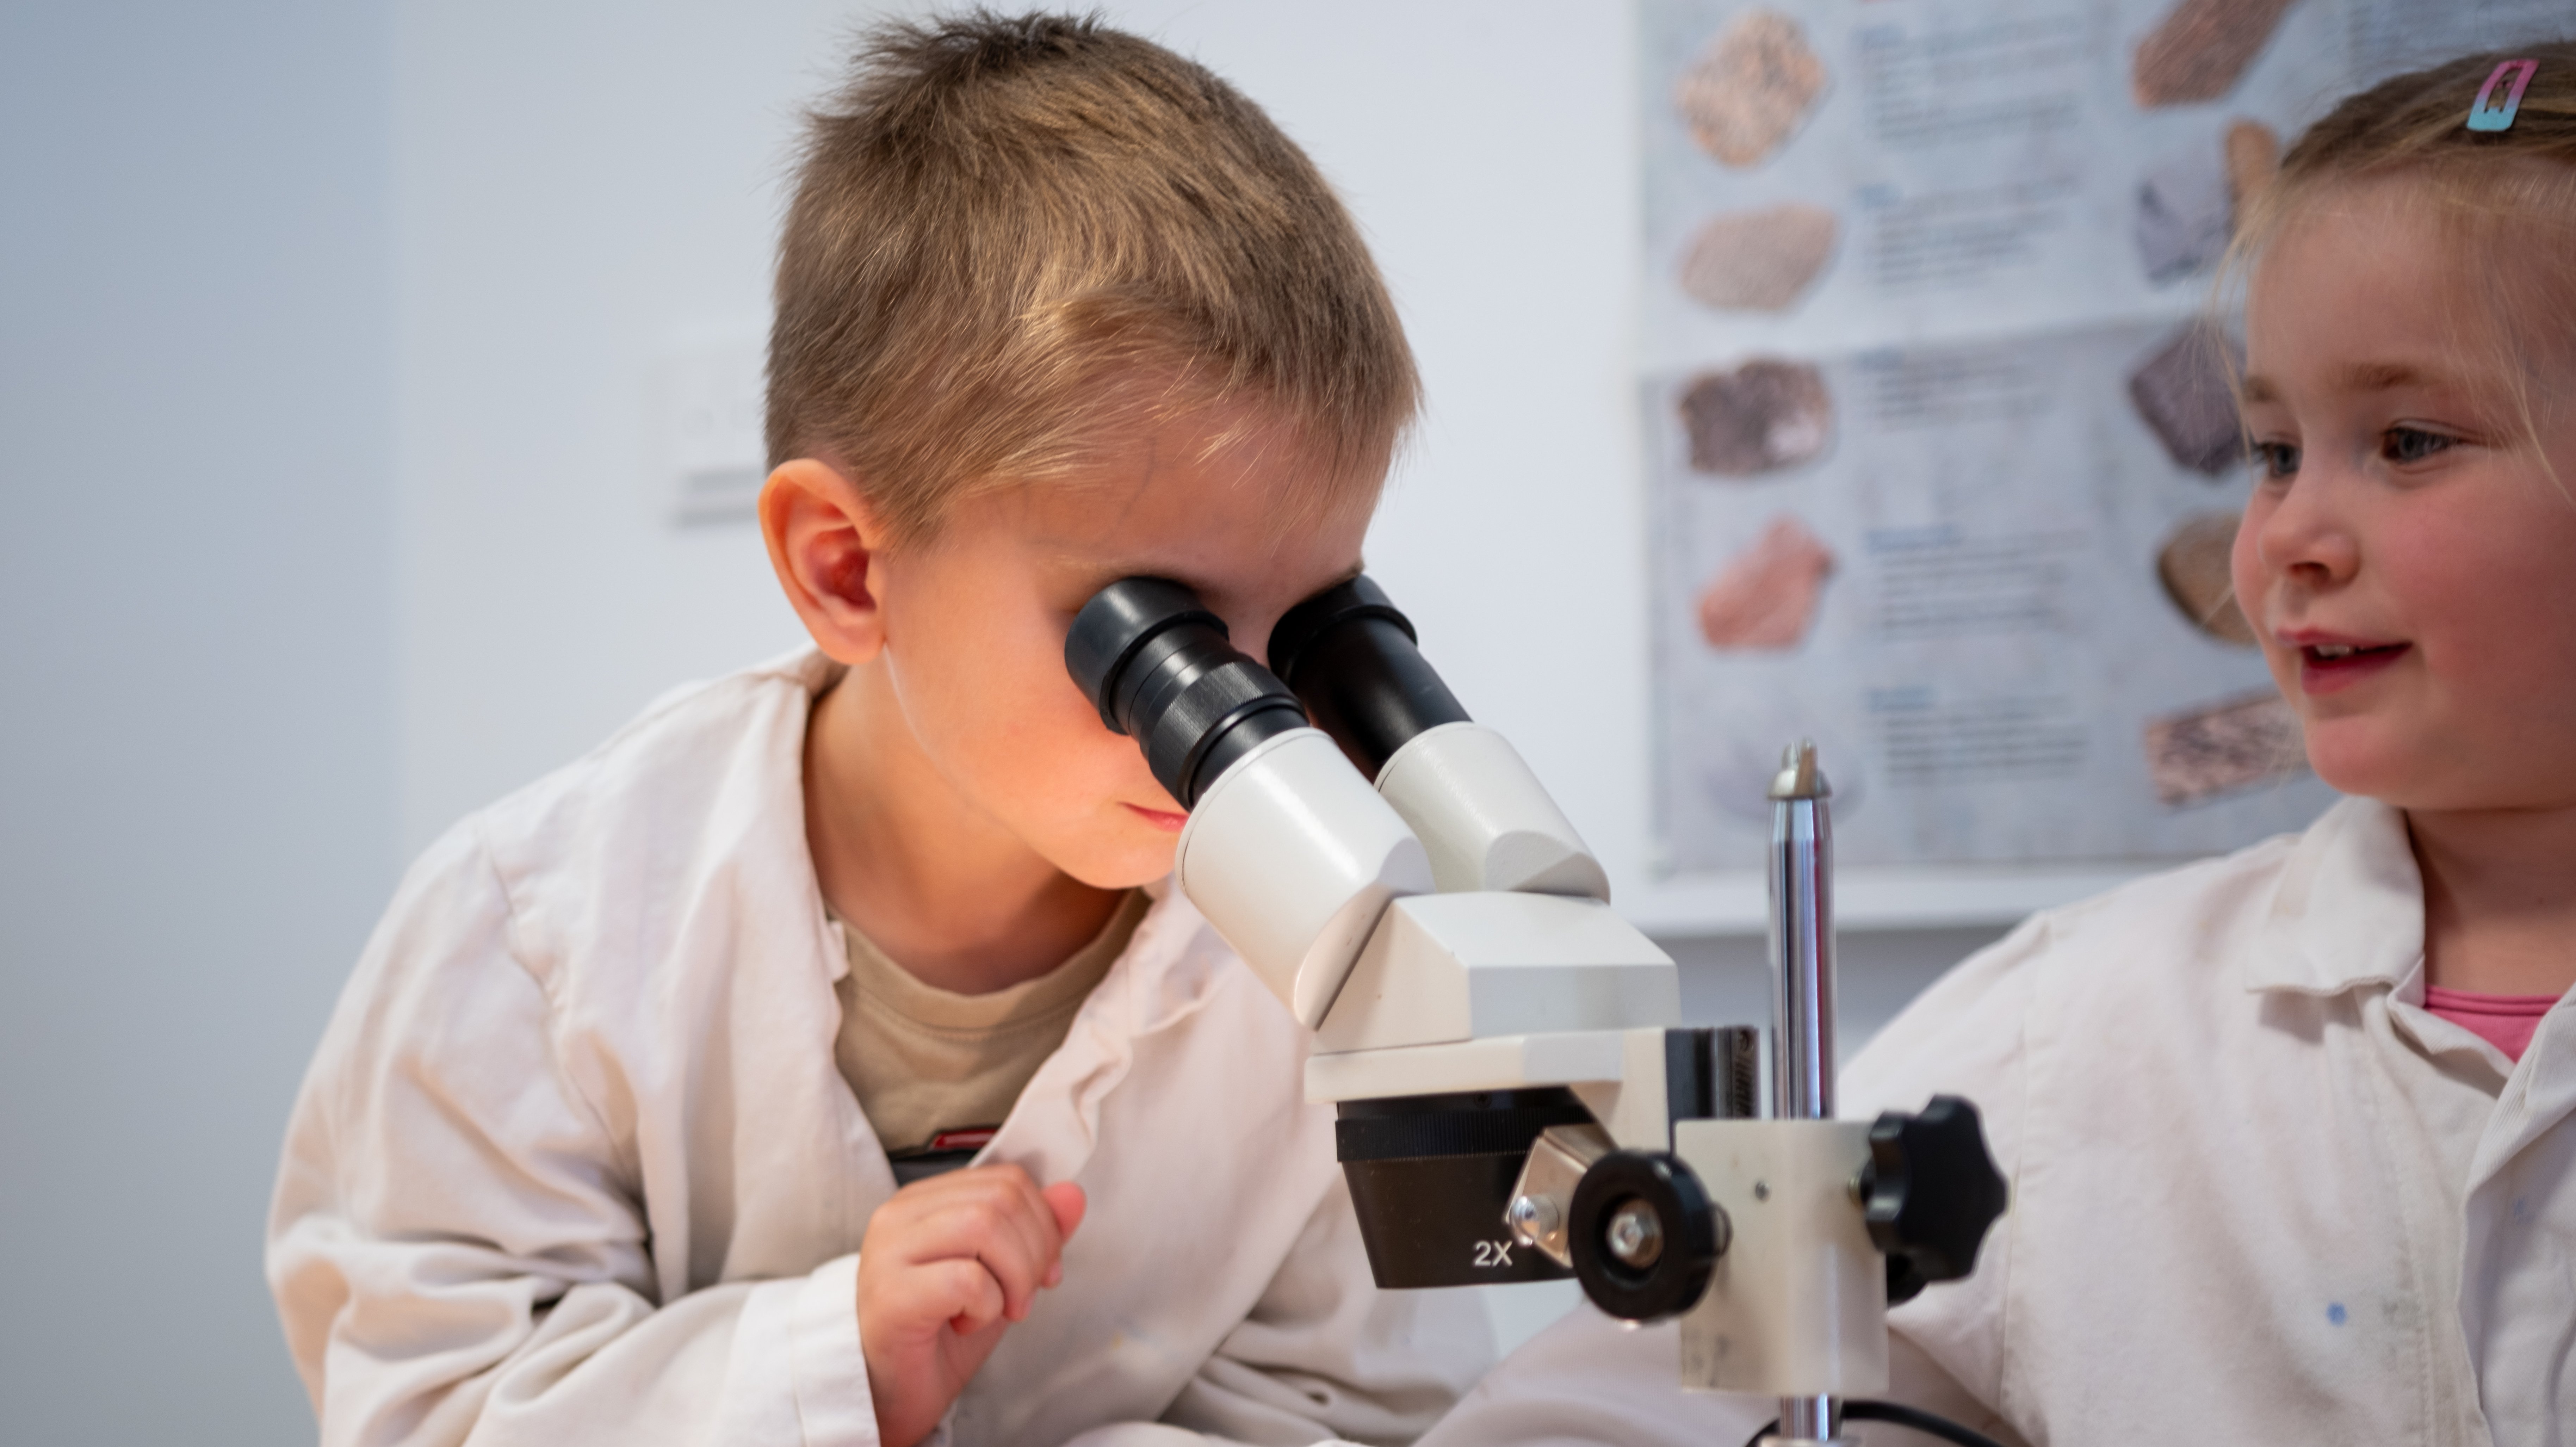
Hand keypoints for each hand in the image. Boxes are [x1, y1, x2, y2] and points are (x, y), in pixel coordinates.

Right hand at [856, 1164, 1086, 1446]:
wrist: (891, 1395)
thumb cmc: (939, 1337)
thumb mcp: (1001, 1279)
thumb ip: (1035, 1234)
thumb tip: (1072, 1194)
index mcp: (924, 1202)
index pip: (1006, 1179)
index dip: (1044, 1223)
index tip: (1045, 1270)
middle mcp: (900, 1215)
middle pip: (1001, 1198)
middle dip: (1035, 1252)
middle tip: (1023, 1298)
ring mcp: (889, 1251)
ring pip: (984, 1225)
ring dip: (1014, 1276)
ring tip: (1000, 1310)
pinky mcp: (890, 1294)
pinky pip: (966, 1279)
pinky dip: (986, 1307)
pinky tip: (965, 1325)